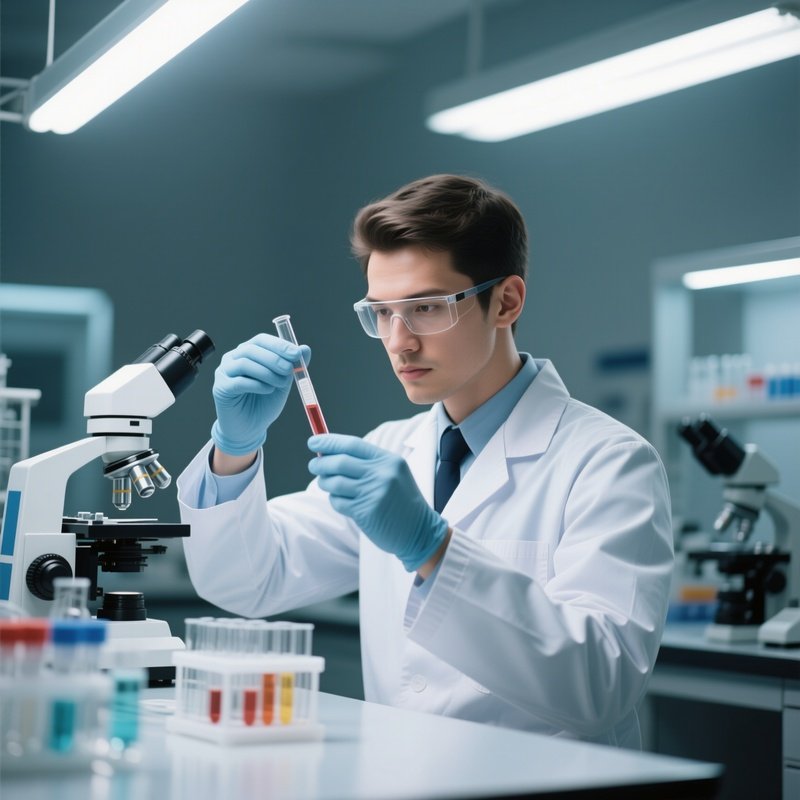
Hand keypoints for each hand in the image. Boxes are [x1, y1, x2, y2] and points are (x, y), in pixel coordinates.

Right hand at [211, 334, 309, 455]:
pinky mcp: (220, 388)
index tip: (296, 354)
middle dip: (274, 358)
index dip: (279, 345)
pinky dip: (257, 385)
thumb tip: (304, 349)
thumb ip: (292, 366)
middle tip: (289, 370)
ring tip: (280, 384)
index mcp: (248, 352)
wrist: (250, 428)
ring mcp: (224, 372)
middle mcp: (233, 358)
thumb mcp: (283, 382)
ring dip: (267, 372)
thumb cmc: (264, 403)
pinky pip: (239, 382)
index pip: (261, 340)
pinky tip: (268, 390)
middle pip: (251, 349)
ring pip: (245, 363)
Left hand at [307, 433, 447, 571]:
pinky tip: (342, 501)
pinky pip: (339, 501)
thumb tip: (329, 453)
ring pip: (335, 482)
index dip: (329, 441)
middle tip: (314, 464)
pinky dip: (335, 500)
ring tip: (327, 484)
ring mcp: (374, 493)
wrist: (421, 531)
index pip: (352, 445)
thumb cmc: (401, 501)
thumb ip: (366, 463)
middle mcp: (382, 474)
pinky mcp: (366, 512)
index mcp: (388, 460)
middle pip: (340, 462)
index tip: (314, 441)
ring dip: (325, 482)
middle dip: (321, 462)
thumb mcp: (393, 474)